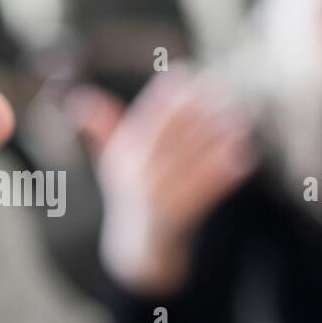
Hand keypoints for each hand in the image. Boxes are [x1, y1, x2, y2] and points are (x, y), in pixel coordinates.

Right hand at [68, 67, 254, 295]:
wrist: (136, 250)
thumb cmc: (128, 195)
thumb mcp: (111, 162)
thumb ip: (101, 127)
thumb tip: (78, 99)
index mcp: (122, 158)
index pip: (144, 118)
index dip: (165, 93)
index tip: (187, 72)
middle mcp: (136, 176)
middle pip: (169, 135)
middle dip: (195, 109)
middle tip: (221, 87)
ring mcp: (157, 198)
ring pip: (190, 160)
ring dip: (216, 136)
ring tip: (238, 115)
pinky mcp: (178, 219)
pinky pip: (204, 192)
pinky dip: (223, 175)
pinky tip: (244, 157)